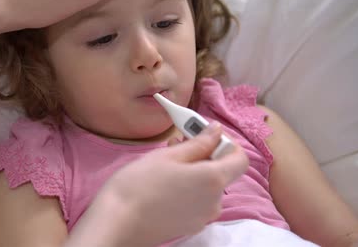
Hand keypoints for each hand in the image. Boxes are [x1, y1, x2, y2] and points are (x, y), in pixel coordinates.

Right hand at [68, 122, 248, 246]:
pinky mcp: (189, 226)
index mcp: (214, 180)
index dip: (226, 144)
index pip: (240, 159)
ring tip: (166, 162)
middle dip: (206, 155)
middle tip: (179, 142)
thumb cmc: (139, 185)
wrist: (117, 223)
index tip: (205, 135)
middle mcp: (215, 201)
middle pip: (223, 173)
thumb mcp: (167, 155)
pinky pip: (197, 201)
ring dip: (194, 171)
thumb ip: (197, 143)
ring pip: (208, 187)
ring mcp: (203, 217)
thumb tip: (216, 131)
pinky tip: (164, 182)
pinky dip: (188, 188)